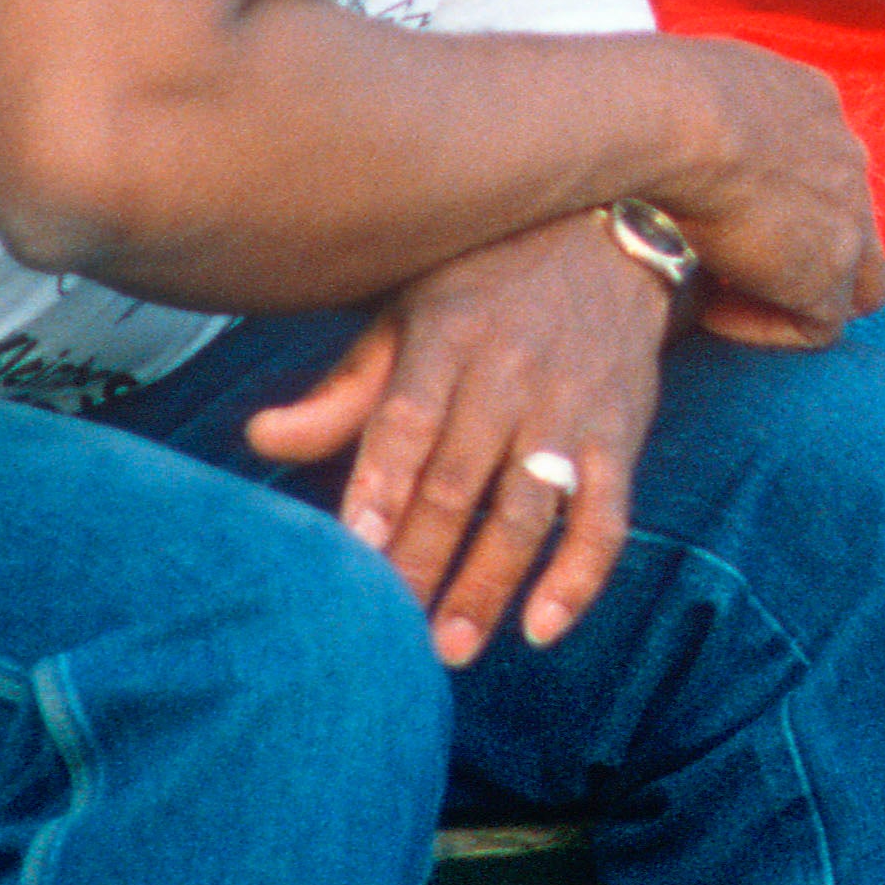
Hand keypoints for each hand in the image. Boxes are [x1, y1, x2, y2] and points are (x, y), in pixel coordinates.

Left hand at [243, 212, 666, 661]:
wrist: (608, 237)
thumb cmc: (484, 285)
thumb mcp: (408, 314)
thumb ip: (345, 389)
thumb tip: (261, 437)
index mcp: (448, 336)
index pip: (409, 418)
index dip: (382, 484)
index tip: (356, 550)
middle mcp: (512, 372)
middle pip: (461, 480)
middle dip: (422, 560)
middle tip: (385, 631)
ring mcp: (572, 408)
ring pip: (529, 509)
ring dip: (489, 584)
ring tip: (449, 646)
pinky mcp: (623, 435)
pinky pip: (608, 516)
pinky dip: (580, 575)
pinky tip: (542, 628)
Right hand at [644, 37, 884, 347]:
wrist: (678, 120)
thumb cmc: (656, 96)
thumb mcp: (689, 81)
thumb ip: (702, 107)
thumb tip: (668, 126)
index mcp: (812, 104)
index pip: (819, 161)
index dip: (775, 199)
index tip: (715, 211)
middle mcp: (844, 155)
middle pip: (850, 220)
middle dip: (800, 248)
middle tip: (731, 265)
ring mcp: (848, 217)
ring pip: (848, 280)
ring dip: (783, 294)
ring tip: (715, 298)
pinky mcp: (829, 274)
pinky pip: (816, 325)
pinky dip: (764, 325)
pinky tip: (711, 313)